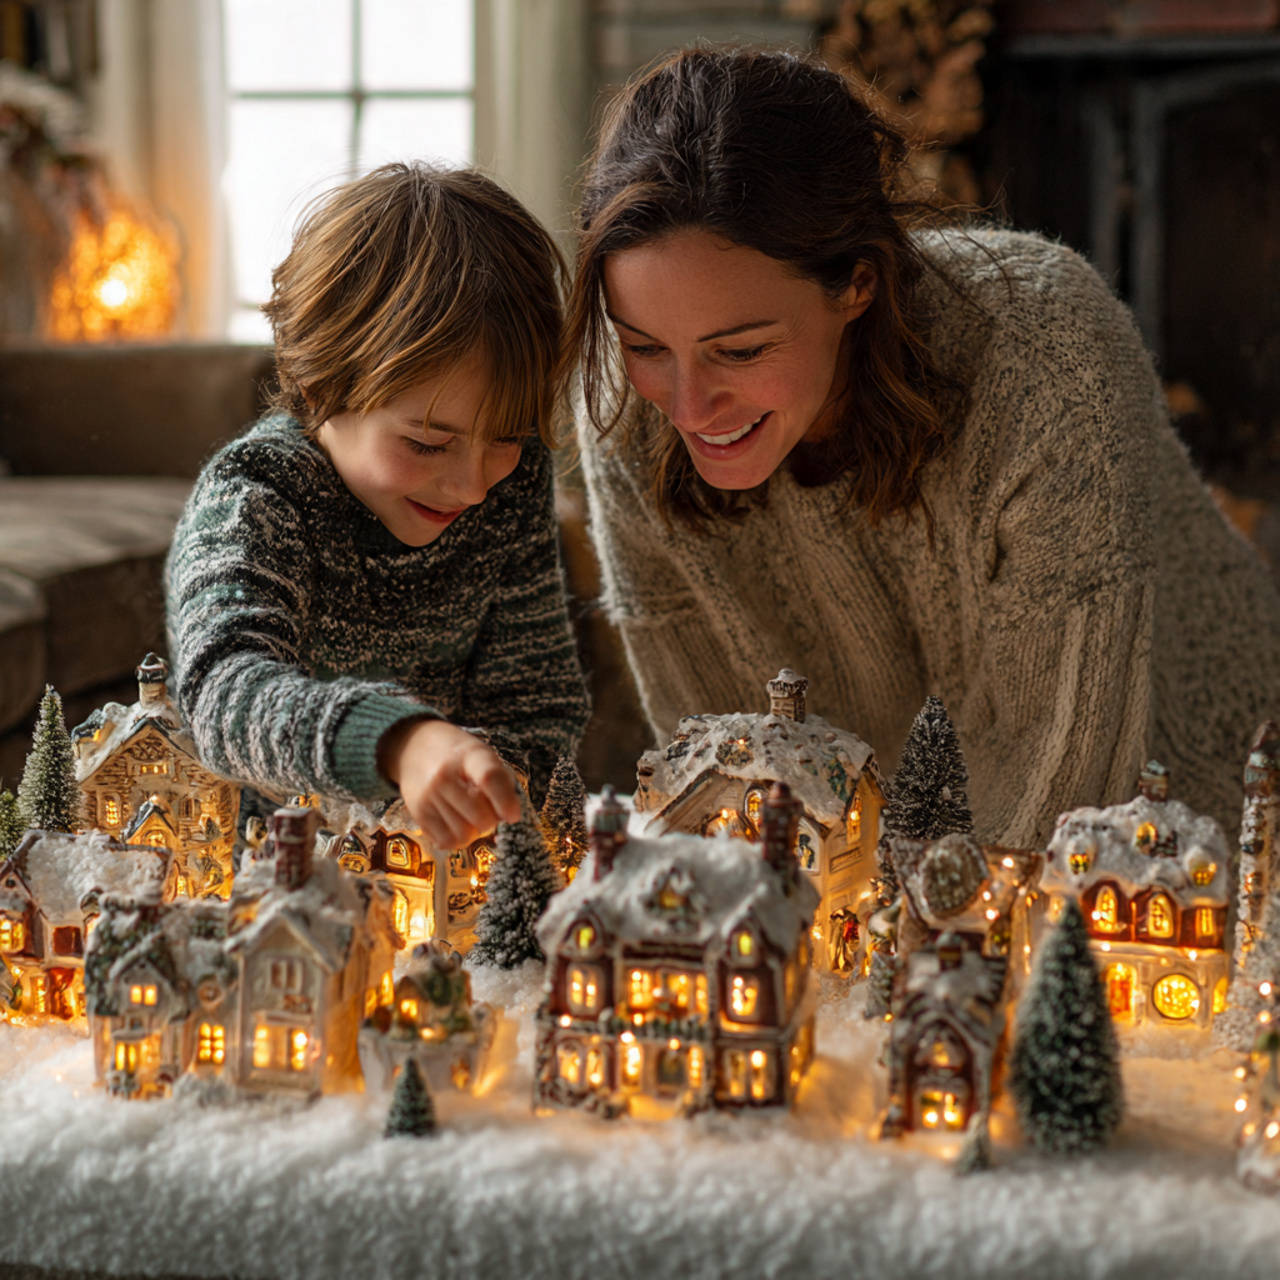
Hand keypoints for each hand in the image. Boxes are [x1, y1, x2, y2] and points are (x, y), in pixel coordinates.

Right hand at [377, 718, 520, 848]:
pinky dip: (457, 838)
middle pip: (479, 816)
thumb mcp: (482, 755)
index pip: (489, 778)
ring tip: (471, 815)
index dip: (505, 801)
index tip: (513, 816)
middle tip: (489, 811)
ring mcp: (429, 796)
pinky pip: (446, 841)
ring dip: (474, 831)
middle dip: (491, 820)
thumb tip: (510, 817)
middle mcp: (445, 776)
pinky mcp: (418, 814)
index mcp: (469, 755)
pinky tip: (457, 823)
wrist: (414, 747)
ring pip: (464, 835)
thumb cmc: (458, 756)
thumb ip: (499, 782)